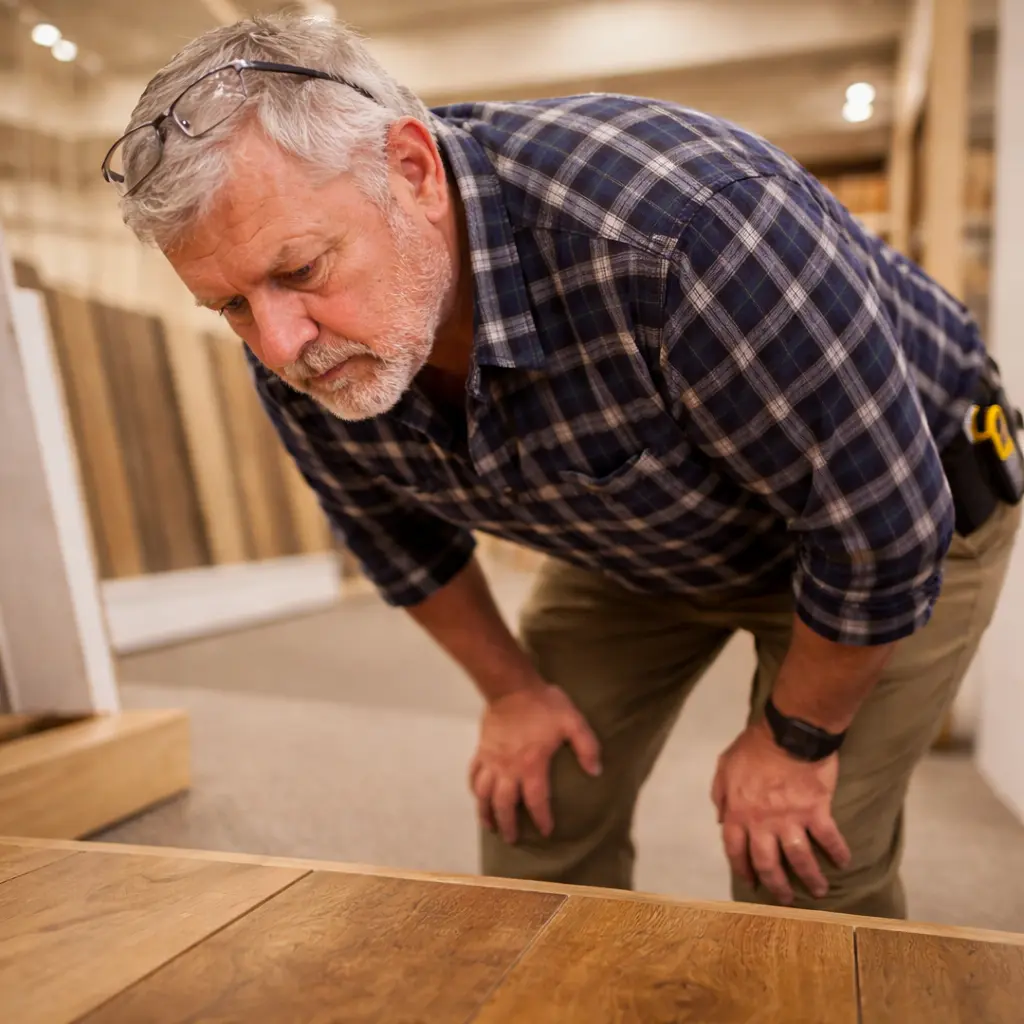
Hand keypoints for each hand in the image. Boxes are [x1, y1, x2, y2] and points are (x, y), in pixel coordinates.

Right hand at [470, 683, 601, 844]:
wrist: (511, 686)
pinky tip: (477, 795)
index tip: (546, 831)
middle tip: (512, 839)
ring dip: (485, 812)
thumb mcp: (573, 721)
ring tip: (490, 825)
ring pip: (483, 794)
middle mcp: (508, 768)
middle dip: (508, 825)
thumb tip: (595, 771)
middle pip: (504, 804)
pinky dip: (474, 788)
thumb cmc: (544, 704)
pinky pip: (473, 774)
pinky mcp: (481, 750)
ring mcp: (492, 760)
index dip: (542, 818)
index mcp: (531, 765)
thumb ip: (587, 746)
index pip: (536, 801)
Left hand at [711, 720, 850, 904]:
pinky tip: (844, 862)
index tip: (750, 882)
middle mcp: (762, 822)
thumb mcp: (724, 766)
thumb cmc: (753, 747)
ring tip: (820, 891)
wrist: (788, 732)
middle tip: (786, 898)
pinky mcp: (817, 811)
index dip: (742, 869)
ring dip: (810, 879)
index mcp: (738, 812)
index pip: (735, 850)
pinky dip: (838, 852)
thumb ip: (720, 794)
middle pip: (768, 863)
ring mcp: (790, 819)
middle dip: (777, 885)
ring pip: (799, 859)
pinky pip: (829, 839)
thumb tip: (719, 819)